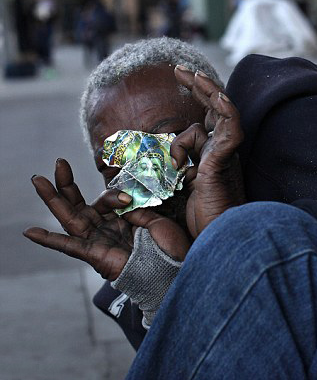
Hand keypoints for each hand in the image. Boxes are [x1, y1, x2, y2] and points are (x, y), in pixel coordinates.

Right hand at [23, 159, 190, 279]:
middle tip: (59, 161)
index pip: (108, 199)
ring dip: (52, 198)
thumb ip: (137, 209)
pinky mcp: (92, 254)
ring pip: (69, 217)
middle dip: (67, 183)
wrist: (171, 270)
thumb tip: (125, 200)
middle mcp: (105, 227)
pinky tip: (30, 232)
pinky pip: (68, 245)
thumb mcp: (155, 220)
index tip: (127, 199)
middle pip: (79, 202)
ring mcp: (96, 240)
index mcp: (121, 219)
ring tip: (37, 180)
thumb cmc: (168, 248)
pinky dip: (49, 239)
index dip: (114, 196)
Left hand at [170, 66, 245, 237]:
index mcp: (210, 155)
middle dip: (199, 87)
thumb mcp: (176, 189)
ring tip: (189, 75)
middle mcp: (221, 152)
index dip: (195, 98)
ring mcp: (225, 155)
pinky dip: (226, 112)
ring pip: (220, 114)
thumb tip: (161, 162)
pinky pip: (231, 130)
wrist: (215, 239)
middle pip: (215, 109)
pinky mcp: (225, 162)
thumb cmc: (200, 219)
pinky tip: (218, 98)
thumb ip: (170, 172)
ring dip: (207, 92)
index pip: (203, 119)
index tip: (177, 77)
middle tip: (180, 69)